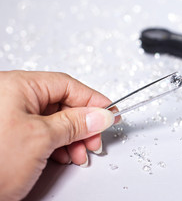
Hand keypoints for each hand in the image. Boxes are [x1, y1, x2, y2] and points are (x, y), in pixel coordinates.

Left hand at [0, 71, 116, 200]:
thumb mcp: (40, 139)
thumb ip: (75, 123)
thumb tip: (100, 115)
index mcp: (16, 86)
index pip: (66, 85)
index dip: (92, 100)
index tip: (110, 113)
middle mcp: (12, 98)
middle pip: (62, 103)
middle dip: (83, 124)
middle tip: (96, 139)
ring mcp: (11, 117)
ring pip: (55, 120)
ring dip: (73, 137)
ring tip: (81, 153)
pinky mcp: (11, 135)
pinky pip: (44, 133)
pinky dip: (59, 145)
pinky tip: (66, 156)